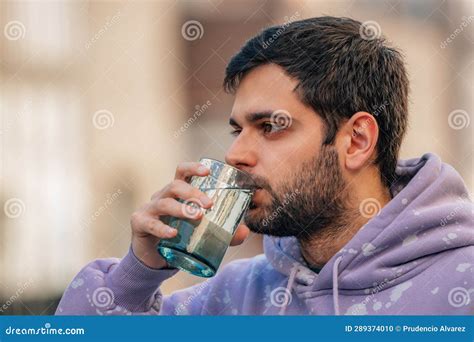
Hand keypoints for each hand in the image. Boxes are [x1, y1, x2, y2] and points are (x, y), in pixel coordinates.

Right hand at [130, 162, 249, 268]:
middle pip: (175, 185)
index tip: (208, 171)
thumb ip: (223, 232)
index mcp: (177, 192)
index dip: (193, 168)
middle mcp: (162, 196)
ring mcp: (149, 208)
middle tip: (209, 204)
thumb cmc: (179, 235)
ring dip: (181, 208)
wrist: (153, 256)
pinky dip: (162, 228)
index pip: (182, 172)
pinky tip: (173, 234)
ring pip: (164, 202)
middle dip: (192, 192)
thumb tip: (245, 231)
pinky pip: (150, 223)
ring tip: (197, 217)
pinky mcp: (140, 223)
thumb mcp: (201, 231)